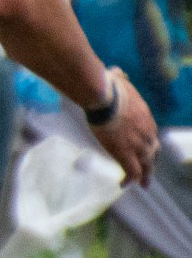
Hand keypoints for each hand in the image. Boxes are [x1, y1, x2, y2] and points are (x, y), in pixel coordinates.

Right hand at [92, 68, 158, 186]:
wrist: (104, 97)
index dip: (147, 145)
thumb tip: (116, 72)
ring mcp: (137, 145)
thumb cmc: (108, 86)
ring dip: (144, 175)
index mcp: (146, 118)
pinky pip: (132, 171)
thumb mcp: (119, 80)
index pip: (150, 135)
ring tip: (141, 184)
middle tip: (149, 175)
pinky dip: (130, 180)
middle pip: (152, 152)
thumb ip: (120, 78)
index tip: (143, 150)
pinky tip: (124, 185)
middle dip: (151, 164)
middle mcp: (147, 134)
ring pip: (146, 165)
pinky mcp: (125, 153)